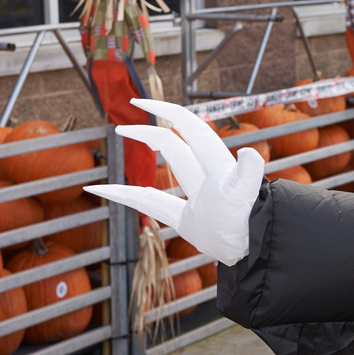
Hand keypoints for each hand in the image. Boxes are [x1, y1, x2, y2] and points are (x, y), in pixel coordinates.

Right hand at [84, 99, 263, 265]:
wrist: (253, 252)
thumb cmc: (247, 222)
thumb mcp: (245, 194)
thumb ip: (248, 172)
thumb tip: (248, 153)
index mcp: (216, 164)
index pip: (188, 127)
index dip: (165, 110)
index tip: (139, 102)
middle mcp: (205, 178)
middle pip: (172, 144)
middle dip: (147, 131)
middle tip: (120, 126)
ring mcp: (195, 199)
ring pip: (162, 168)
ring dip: (142, 153)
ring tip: (119, 137)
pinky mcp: (186, 222)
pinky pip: (149, 203)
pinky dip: (124, 195)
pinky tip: (100, 190)